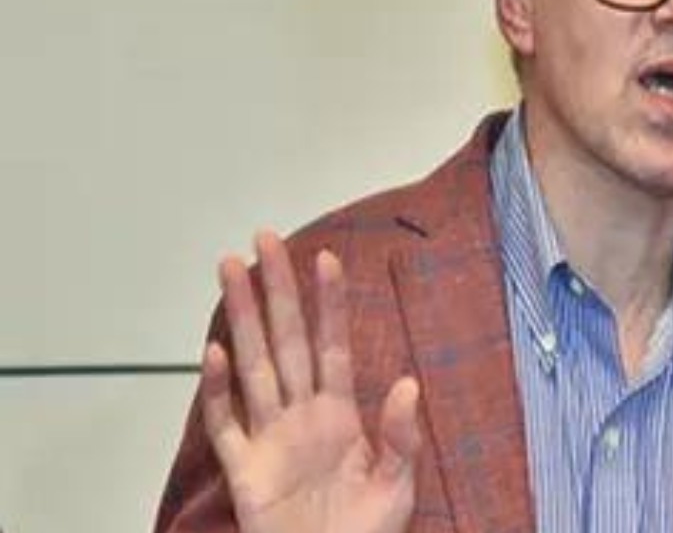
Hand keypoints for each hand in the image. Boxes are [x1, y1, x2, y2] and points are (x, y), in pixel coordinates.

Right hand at [201, 231, 421, 532]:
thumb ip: (400, 436)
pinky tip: (215, 351)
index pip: (332, 345)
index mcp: (340, 415)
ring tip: (230, 268)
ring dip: (241, 317)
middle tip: (264, 238)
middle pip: (285, 340)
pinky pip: (224, 424)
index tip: (325, 257)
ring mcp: (269, 439)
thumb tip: (406, 382)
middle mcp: (300, 416)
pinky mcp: (244, 470)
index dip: (329, 302)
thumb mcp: (397, 485)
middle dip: (276, 290)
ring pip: (252, 365)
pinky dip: (216, 389)